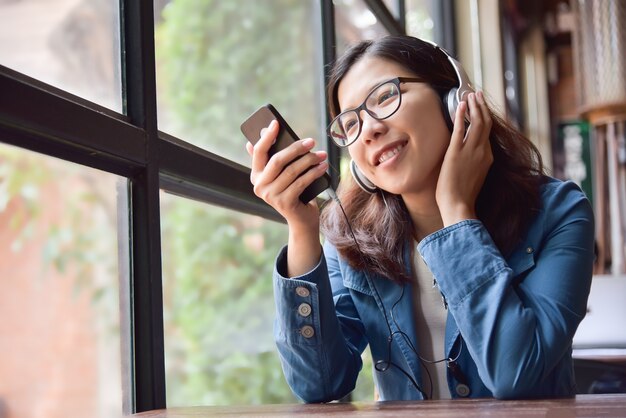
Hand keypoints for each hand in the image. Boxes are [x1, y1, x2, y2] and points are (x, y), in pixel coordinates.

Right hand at [246, 120, 327, 232]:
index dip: (266, 137)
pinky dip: (314, 172)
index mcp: (256, 175)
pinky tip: (323, 166)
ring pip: (291, 171)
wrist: (301, 219)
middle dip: (296, 149)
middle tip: (311, 141)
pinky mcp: (284, 203)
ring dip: (309, 160)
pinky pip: (301, 182)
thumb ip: (273, 158)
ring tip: (322, 154)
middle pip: (277, 160)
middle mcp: (259, 186)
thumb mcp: (282, 174)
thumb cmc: (293, 191)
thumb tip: (260, 133)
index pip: (258, 152)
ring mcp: (270, 196)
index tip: (276, 123)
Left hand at [436, 91, 492, 226]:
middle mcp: (482, 151)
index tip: (480, 107)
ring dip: (474, 106)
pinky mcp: (456, 153)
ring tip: (471, 95)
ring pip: (477, 122)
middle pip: (486, 123)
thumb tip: (469, 158)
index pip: (487, 132)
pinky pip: (460, 129)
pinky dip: (461, 115)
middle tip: (477, 95)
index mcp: (488, 157)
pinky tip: (461, 105)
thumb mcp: (474, 176)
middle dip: (482, 106)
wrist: (458, 206)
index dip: (484, 117)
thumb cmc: (463, 196)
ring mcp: (471, 151)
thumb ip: (475, 164)